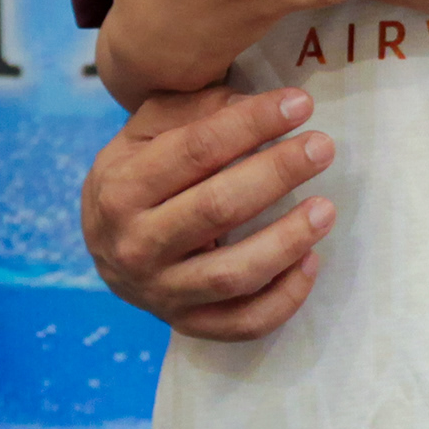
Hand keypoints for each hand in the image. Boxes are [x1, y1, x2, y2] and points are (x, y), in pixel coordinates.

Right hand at [81, 81, 342, 340]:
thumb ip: (198, 109)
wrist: (102, 240)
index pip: (195, 151)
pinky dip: (285, 297)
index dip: (251, 123)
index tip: (300, 104)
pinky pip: (244, 324)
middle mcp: (135, 245)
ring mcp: (160, 292)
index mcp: (121, 189)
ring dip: (287, 241)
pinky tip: (311, 260)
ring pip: (232, 274)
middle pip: (216, 209)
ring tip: (326, 208)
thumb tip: (261, 104)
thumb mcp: (148, 129)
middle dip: (276, 174)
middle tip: (322, 148)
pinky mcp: (187, 324)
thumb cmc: (138, 171)